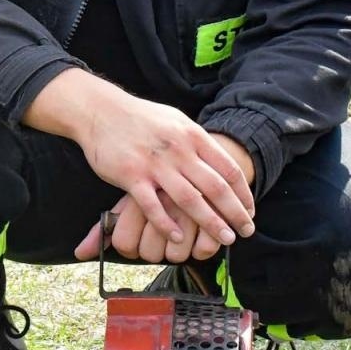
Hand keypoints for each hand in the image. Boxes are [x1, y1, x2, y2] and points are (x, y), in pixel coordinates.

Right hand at [74, 133, 255, 261]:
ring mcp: (155, 164)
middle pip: (215, 188)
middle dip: (235, 213)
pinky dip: (167, 225)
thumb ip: (196, 140)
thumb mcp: (175, 120)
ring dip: (211, 222)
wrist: (100, 110)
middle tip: (246, 231)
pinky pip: (153, 206)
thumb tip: (217, 158)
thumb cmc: (139, 117)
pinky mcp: (131, 176)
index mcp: (192, 136)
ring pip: (190, 200)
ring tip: (225, 239)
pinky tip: (178, 238)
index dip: (243, 194)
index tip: (250, 211)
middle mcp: (178, 150)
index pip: (228, 169)